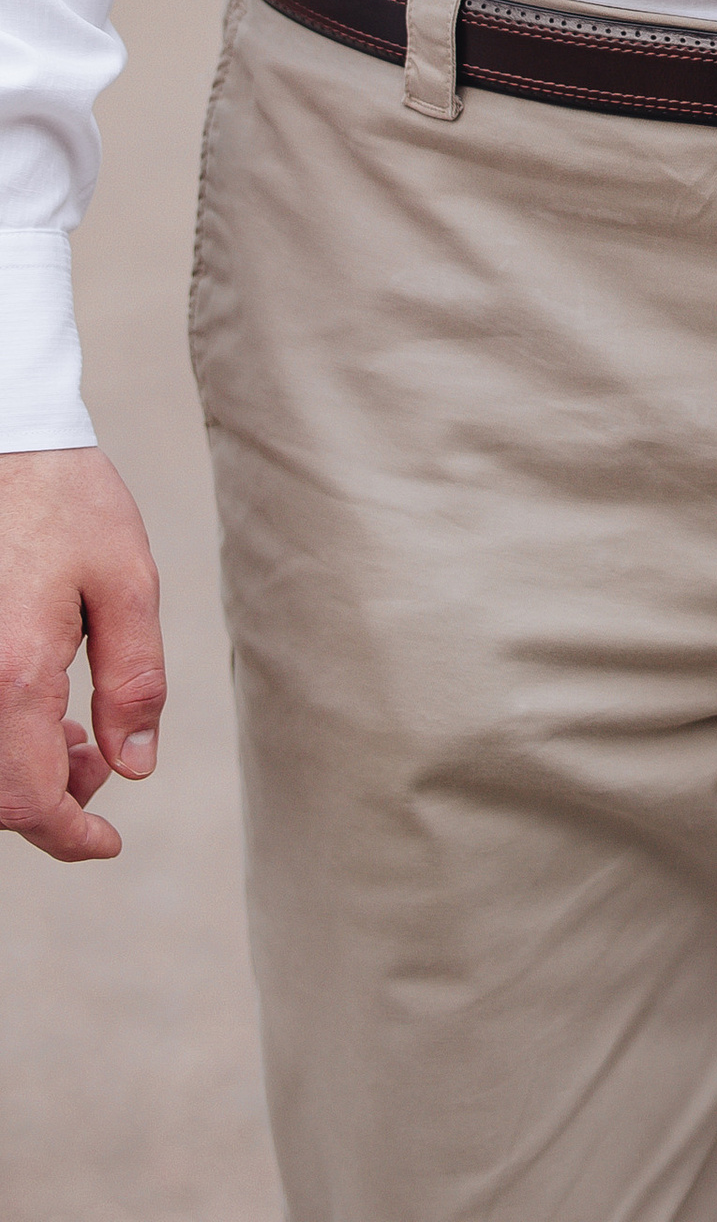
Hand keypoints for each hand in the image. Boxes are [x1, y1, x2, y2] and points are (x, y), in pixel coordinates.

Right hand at [0, 447, 165, 862]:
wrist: (6, 442)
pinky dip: (6, 738)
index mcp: (15, 675)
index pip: (30, 801)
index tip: (105, 843)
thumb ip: (134, 681)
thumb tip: (135, 765)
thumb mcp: (127, 583)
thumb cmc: (68, 502)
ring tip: (82, 738)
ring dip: (25, 772)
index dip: (69, 836)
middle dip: (50, 802)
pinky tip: (42, 710)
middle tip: (102, 766)